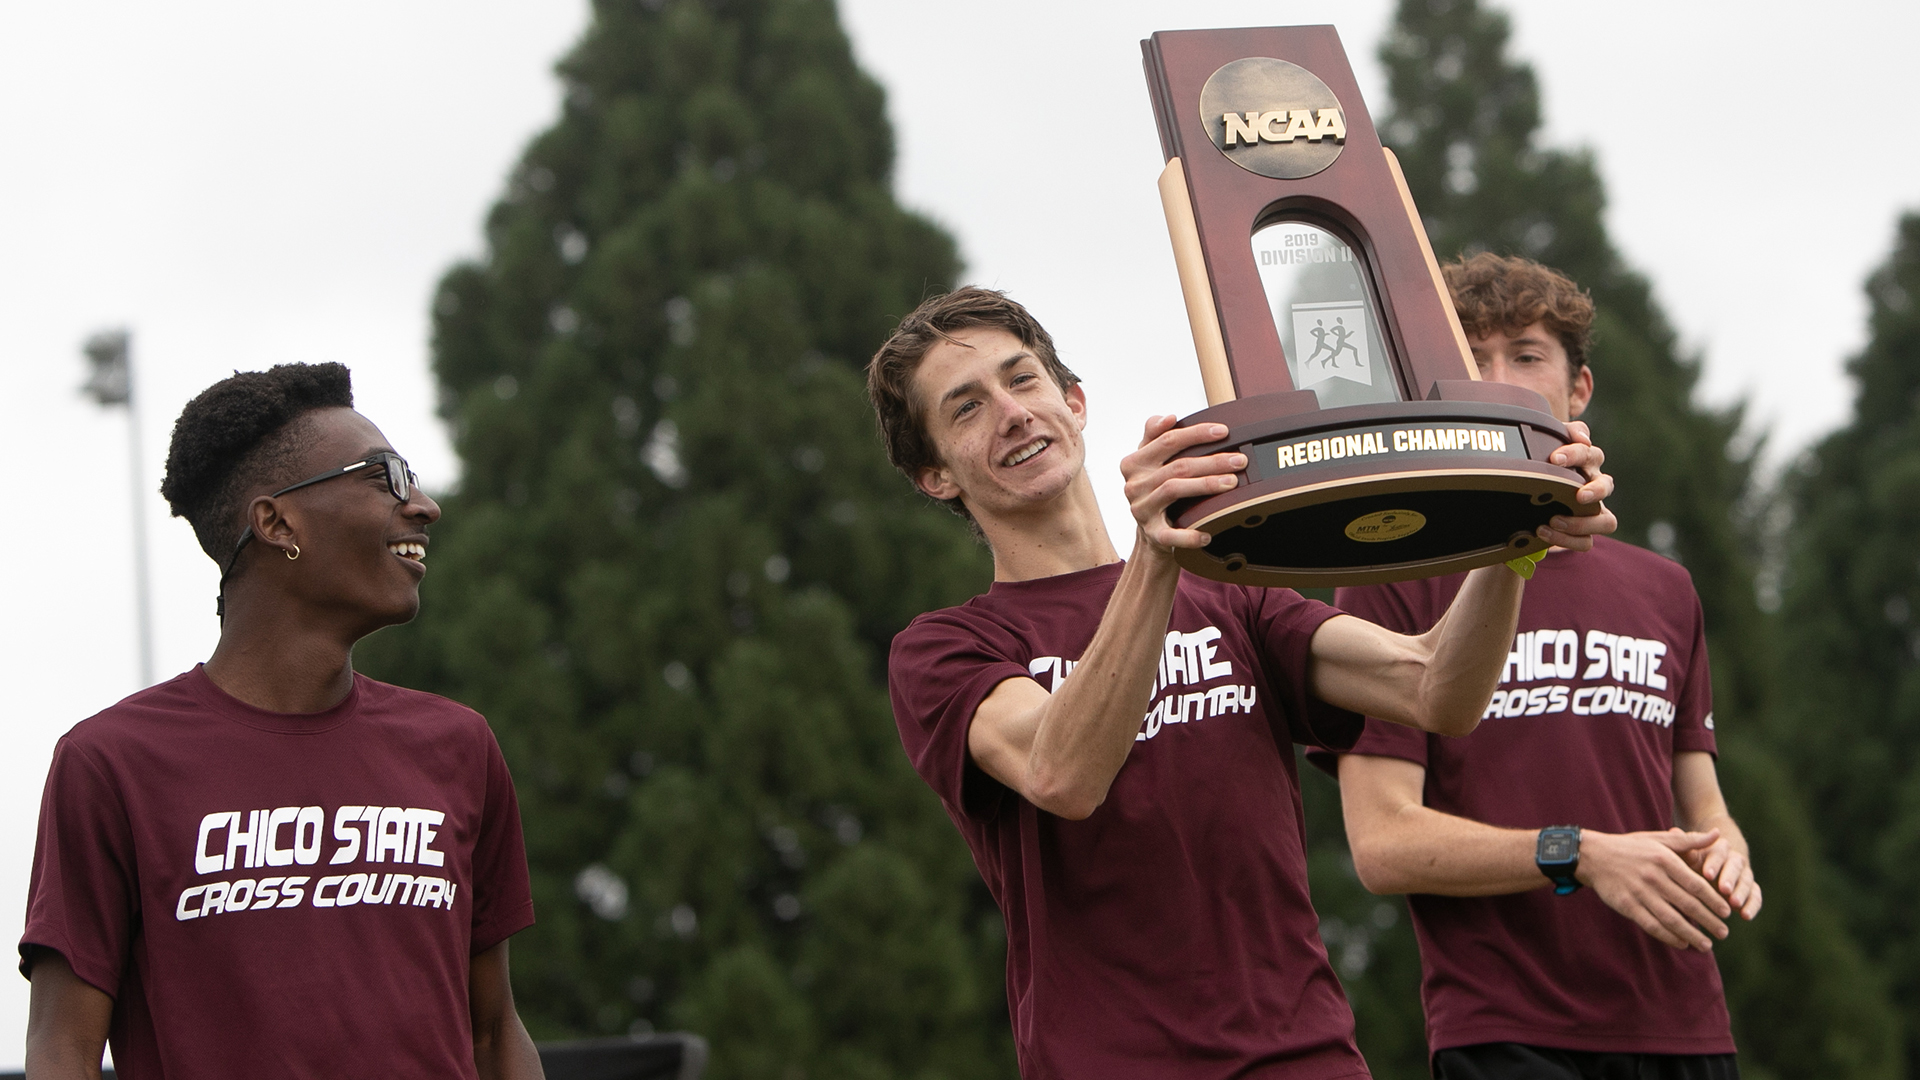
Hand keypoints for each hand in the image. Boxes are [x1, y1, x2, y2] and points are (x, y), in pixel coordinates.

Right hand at [1121, 416, 1245, 552]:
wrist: (1150, 533)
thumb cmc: (1155, 490)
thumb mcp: (1149, 461)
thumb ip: (1155, 436)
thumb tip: (1168, 417)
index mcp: (1135, 463)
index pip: (1167, 440)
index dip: (1196, 434)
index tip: (1223, 431)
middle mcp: (1135, 484)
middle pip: (1177, 466)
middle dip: (1212, 461)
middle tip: (1239, 460)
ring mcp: (1141, 509)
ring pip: (1174, 489)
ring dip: (1206, 485)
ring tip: (1232, 482)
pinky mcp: (1151, 534)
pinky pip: (1170, 534)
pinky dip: (1189, 535)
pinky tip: (1207, 533)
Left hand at [1540, 420, 1615, 549]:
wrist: (1534, 490)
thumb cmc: (1546, 463)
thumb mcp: (1550, 442)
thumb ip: (1566, 433)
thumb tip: (1583, 438)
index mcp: (1587, 462)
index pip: (1588, 452)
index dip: (1575, 454)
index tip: (1555, 458)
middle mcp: (1595, 486)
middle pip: (1606, 486)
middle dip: (1595, 491)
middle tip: (1578, 496)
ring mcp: (1593, 511)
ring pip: (1606, 521)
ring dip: (1583, 522)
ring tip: (1555, 520)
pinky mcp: (1585, 532)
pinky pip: (1587, 541)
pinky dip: (1569, 540)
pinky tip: (1546, 533)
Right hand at [1577, 827, 1732, 950]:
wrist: (1593, 856)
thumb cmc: (1631, 847)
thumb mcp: (1658, 838)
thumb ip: (1689, 841)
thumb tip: (1717, 834)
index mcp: (1664, 859)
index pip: (1696, 884)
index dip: (1713, 900)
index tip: (1727, 912)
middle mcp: (1653, 877)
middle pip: (1687, 904)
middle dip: (1708, 921)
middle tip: (1724, 933)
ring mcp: (1639, 892)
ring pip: (1671, 918)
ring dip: (1691, 934)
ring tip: (1707, 945)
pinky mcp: (1626, 905)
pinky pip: (1651, 925)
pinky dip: (1668, 936)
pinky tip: (1682, 943)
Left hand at [1687, 834, 1762, 920]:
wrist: (1708, 868)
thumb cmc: (1691, 861)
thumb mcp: (1685, 854)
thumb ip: (1683, 847)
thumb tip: (1674, 831)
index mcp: (1718, 848)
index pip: (1718, 853)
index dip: (1713, 864)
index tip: (1707, 874)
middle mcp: (1734, 859)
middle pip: (1735, 866)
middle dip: (1730, 878)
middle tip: (1724, 890)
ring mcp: (1744, 875)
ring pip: (1747, 881)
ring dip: (1742, 893)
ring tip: (1734, 904)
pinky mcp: (1751, 890)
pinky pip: (1755, 896)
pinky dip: (1753, 905)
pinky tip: (1746, 916)